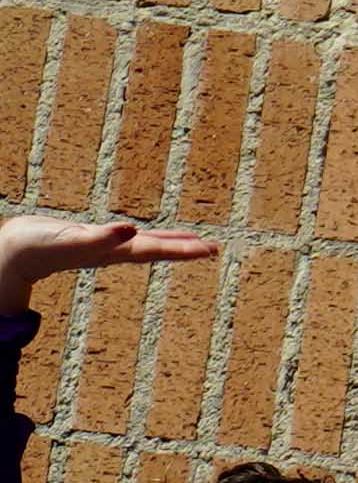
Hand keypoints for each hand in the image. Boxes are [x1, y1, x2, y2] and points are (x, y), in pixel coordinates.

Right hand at [0, 212, 219, 308]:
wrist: (13, 252)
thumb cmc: (41, 246)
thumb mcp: (75, 238)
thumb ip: (104, 236)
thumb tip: (132, 230)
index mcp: (115, 251)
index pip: (158, 250)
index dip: (184, 249)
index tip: (210, 249)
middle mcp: (113, 251)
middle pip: (158, 250)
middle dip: (185, 249)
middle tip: (214, 248)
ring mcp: (103, 246)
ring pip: (144, 244)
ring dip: (168, 243)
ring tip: (192, 242)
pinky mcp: (90, 238)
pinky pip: (124, 237)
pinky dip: (140, 235)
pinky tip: (142, 233)